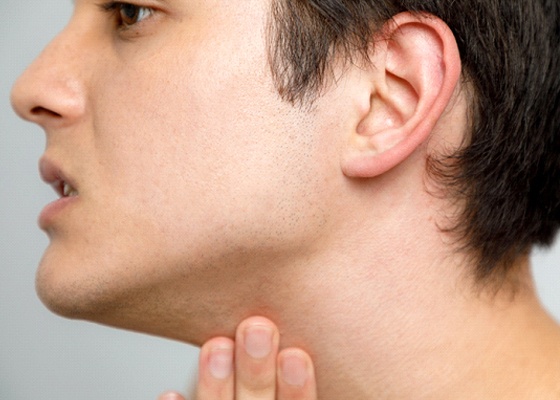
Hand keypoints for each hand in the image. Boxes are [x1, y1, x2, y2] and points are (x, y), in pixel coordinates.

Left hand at [158, 316, 316, 399]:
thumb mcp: (291, 384)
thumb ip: (297, 363)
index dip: (300, 388)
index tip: (296, 354)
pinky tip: (170, 394)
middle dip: (257, 372)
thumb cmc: (273, 387)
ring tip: (215, 345)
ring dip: (216, 384)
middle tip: (257, 328)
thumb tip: (321, 313)